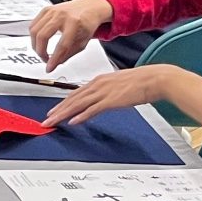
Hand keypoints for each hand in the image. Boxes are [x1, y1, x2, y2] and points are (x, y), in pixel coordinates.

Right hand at [30, 0, 111, 68]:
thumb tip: (55, 63)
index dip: (54, 59)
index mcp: (75, 23)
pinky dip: (34, 36)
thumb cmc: (87, 23)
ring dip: (35, 45)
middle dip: (41, 52)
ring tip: (42, 51)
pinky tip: (39, 41)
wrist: (89, 6)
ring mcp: (52, 11)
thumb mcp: (83, 41)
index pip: (61, 45)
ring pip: (34, 31)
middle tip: (45, 59)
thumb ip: (68, 53)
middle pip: (43, 36)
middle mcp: (62, 15)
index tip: (49, 67)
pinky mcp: (46, 10)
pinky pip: (33, 25)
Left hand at [45, 67, 167, 126]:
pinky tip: (73, 121)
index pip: (76, 93)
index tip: (54, 110)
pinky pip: (92, 109)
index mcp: (99, 80)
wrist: (154, 78)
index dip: (63, 103)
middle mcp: (98, 85)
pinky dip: (81, 116)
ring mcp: (104, 92)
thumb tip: (99, 101)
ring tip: (53, 121)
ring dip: (64, 114)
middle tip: (46, 119)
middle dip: (58, 110)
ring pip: (78, 104)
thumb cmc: (140, 81)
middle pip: (72, 99)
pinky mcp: (111, 100)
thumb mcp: (118, 84)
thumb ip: (106, 92)